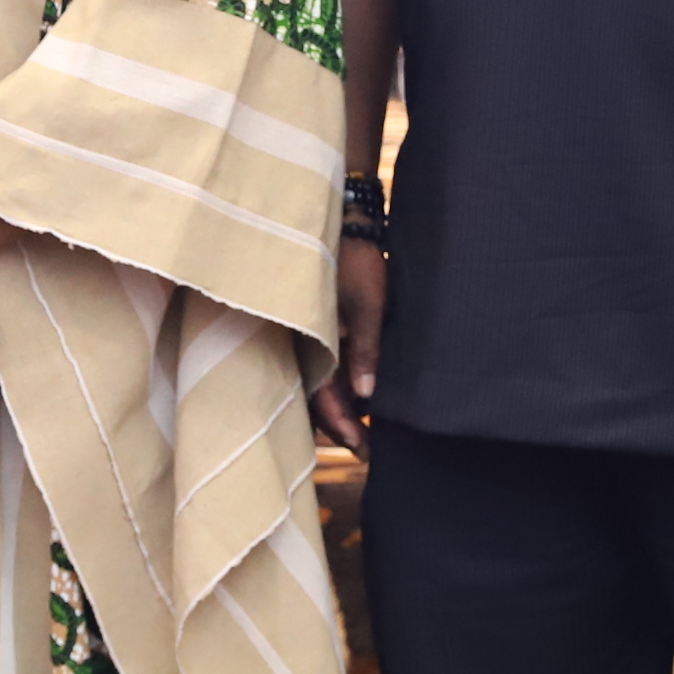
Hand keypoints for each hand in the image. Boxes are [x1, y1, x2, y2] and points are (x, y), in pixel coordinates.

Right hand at [312, 233, 387, 453]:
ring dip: (340, 407)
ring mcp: (311, 335)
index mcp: (311, 339)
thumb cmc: (356, 260)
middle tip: (365, 452)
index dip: (342, 426)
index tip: (362, 450)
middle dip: (340, 426)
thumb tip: (367, 394)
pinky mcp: (320, 326)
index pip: (323, 397)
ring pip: (319, 384)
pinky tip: (359, 395)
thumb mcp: (368, 304)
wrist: (343, 221)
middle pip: (317, 397)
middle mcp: (305, 342)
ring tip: (365, 431)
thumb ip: (365, 348)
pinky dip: (340, 385)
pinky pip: (325, 365)